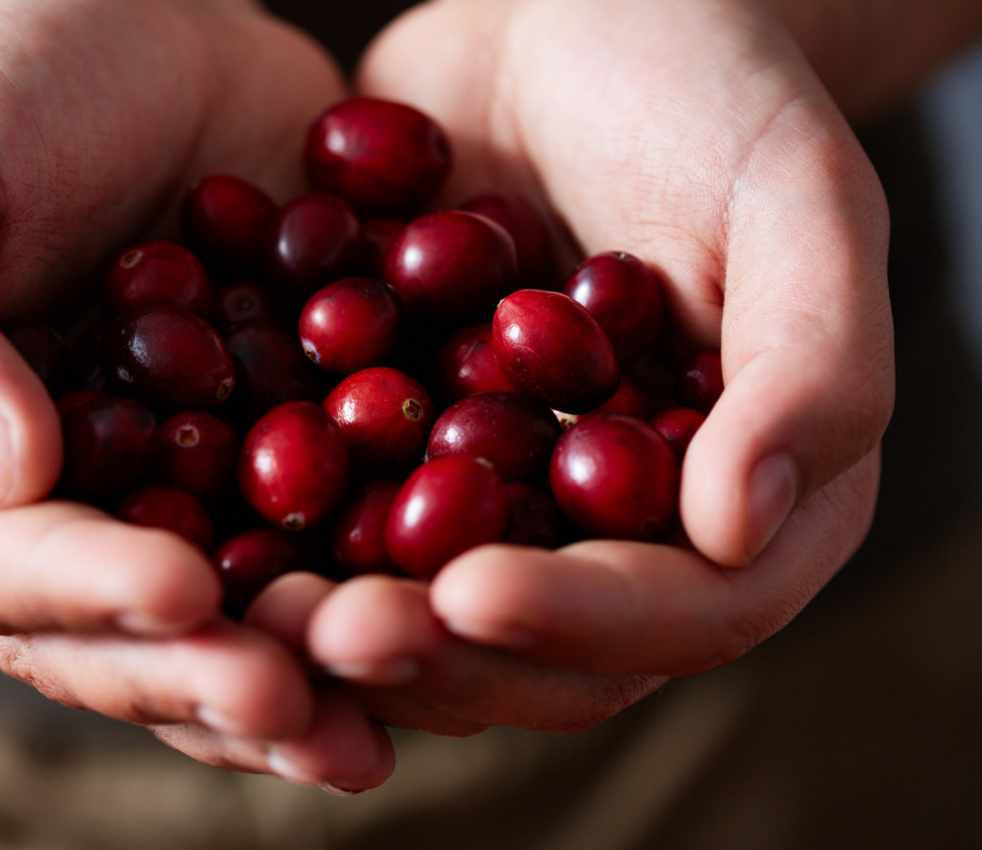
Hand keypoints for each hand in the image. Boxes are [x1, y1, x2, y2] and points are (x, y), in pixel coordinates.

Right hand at [0, 0, 393, 789]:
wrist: (146, 32)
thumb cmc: (6, 79)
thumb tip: (4, 469)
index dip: (81, 592)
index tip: (178, 594)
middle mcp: (52, 517)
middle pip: (116, 632)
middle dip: (205, 673)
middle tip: (294, 704)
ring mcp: (171, 502)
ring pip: (229, 622)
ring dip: (303, 676)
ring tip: (376, 722)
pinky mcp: (274, 466)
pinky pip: (322, 547)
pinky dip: (377, 591)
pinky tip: (449, 623)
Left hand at [288, 0, 892, 732]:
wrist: (562, 19)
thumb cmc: (707, 90)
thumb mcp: (796, 201)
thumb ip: (814, 365)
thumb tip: (738, 530)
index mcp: (738, 494)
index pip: (683, 609)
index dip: (581, 620)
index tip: (470, 596)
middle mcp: (616, 530)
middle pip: (536, 643)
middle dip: (431, 650)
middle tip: (322, 633)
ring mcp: (498, 498)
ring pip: (421, 607)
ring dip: (333, 624)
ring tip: (244, 611)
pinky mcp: (396, 452)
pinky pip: (336, 518)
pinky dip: (273, 538)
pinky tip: (196, 533)